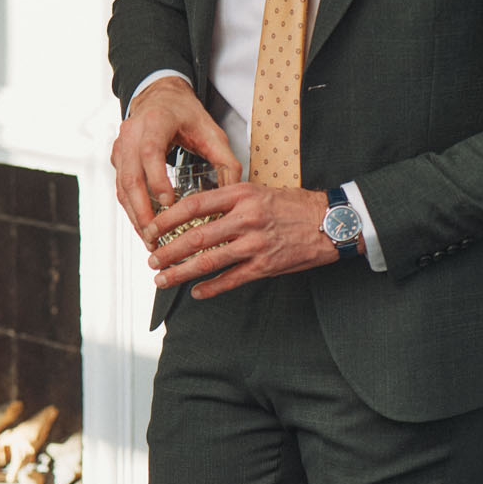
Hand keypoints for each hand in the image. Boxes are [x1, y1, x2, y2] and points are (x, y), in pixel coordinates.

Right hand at [110, 78, 241, 236]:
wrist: (160, 97)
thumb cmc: (186, 114)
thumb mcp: (212, 132)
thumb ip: (226, 160)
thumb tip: (234, 193)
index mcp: (155, 122)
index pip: (150, 152)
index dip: (157, 179)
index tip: (168, 203)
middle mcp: (132, 133)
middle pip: (130, 175)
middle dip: (141, 209)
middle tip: (154, 235)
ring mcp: (121, 146)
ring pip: (121, 186)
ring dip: (134, 215)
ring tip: (149, 239)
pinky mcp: (118, 158)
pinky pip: (120, 187)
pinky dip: (131, 209)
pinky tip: (143, 227)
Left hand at [142, 184, 336, 298]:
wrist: (331, 221)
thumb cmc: (294, 205)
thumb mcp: (260, 191)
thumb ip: (231, 200)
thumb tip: (198, 213)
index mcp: (242, 194)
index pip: (195, 205)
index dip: (168, 218)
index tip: (152, 227)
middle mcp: (246, 218)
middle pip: (196, 236)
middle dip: (168, 251)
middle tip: (151, 260)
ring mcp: (255, 243)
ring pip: (209, 260)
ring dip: (181, 272)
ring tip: (163, 280)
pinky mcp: (266, 265)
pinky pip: (232, 279)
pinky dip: (211, 288)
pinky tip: (196, 293)